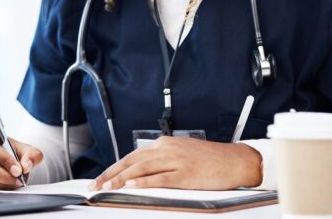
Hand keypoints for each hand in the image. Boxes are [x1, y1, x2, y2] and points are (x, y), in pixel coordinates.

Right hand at [0, 128, 42, 189]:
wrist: (2, 156)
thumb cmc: (10, 150)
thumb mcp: (24, 148)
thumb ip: (31, 154)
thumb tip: (26, 166)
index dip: (4, 160)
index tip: (18, 170)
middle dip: (2, 175)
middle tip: (17, 180)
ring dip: (0, 183)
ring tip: (14, 183)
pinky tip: (5, 185)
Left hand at [88, 136, 261, 190]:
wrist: (235, 161)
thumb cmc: (210, 160)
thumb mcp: (181, 153)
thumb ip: (162, 159)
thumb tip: (141, 171)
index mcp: (164, 144)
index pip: (132, 156)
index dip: (114, 167)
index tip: (101, 177)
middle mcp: (167, 149)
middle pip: (132, 161)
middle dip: (111, 174)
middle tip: (96, 184)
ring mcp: (176, 161)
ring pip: (141, 169)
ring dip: (121, 178)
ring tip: (107, 187)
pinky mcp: (185, 174)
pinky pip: (160, 178)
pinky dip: (143, 182)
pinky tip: (131, 186)